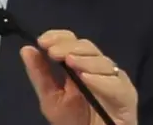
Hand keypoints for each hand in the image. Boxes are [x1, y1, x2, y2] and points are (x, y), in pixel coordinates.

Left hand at [21, 30, 138, 124]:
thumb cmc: (74, 121)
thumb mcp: (51, 98)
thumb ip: (40, 75)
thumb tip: (26, 49)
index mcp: (79, 64)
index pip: (72, 41)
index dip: (58, 37)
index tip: (42, 41)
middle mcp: (98, 67)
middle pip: (87, 47)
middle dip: (69, 47)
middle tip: (53, 53)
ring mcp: (114, 79)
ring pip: (102, 62)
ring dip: (84, 60)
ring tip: (69, 62)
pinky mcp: (126, 94)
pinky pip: (116, 83)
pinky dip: (101, 80)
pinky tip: (86, 79)